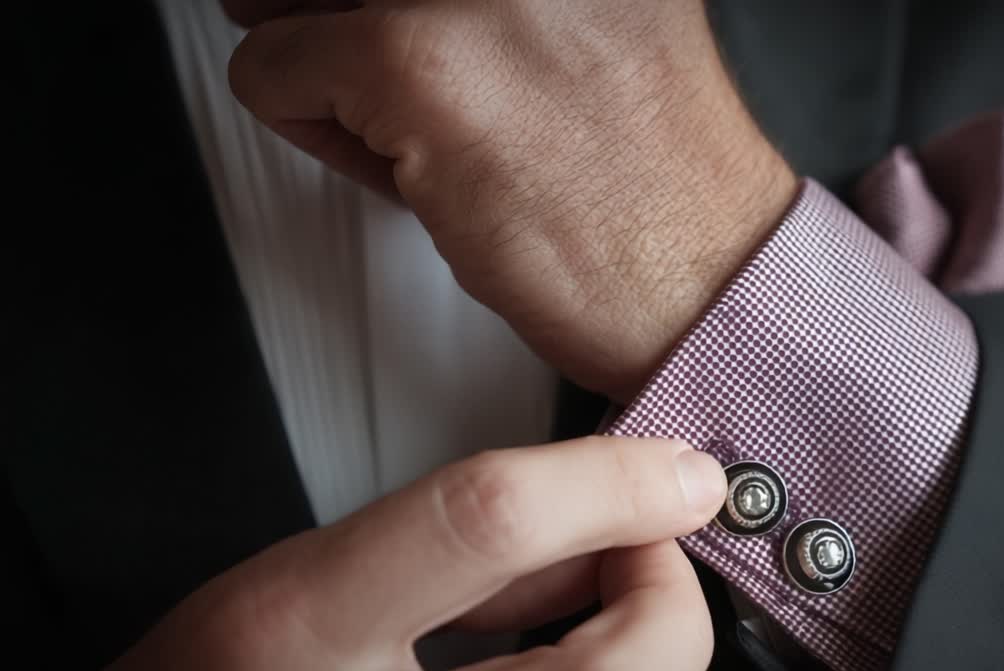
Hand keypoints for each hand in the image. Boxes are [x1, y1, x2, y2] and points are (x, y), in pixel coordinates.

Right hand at [67, 437, 726, 670]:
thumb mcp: (313, 568)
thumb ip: (464, 536)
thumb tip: (610, 515)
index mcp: (299, 631)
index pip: (491, 526)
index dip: (609, 484)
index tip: (674, 471)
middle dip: (664, 605)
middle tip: (647, 558)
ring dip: (642, 654)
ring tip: (594, 612)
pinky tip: (567, 663)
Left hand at [226, 0, 798, 400]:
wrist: (704, 279)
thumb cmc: (658, 182)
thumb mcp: (593, 23)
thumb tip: (388, 1)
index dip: (376, 4)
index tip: (377, 27)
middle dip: (324, 12)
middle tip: (367, 70)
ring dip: (321, 65)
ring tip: (403, 127)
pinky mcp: (410, 57)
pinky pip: (269, 71)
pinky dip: (314, 131)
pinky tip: (401, 174)